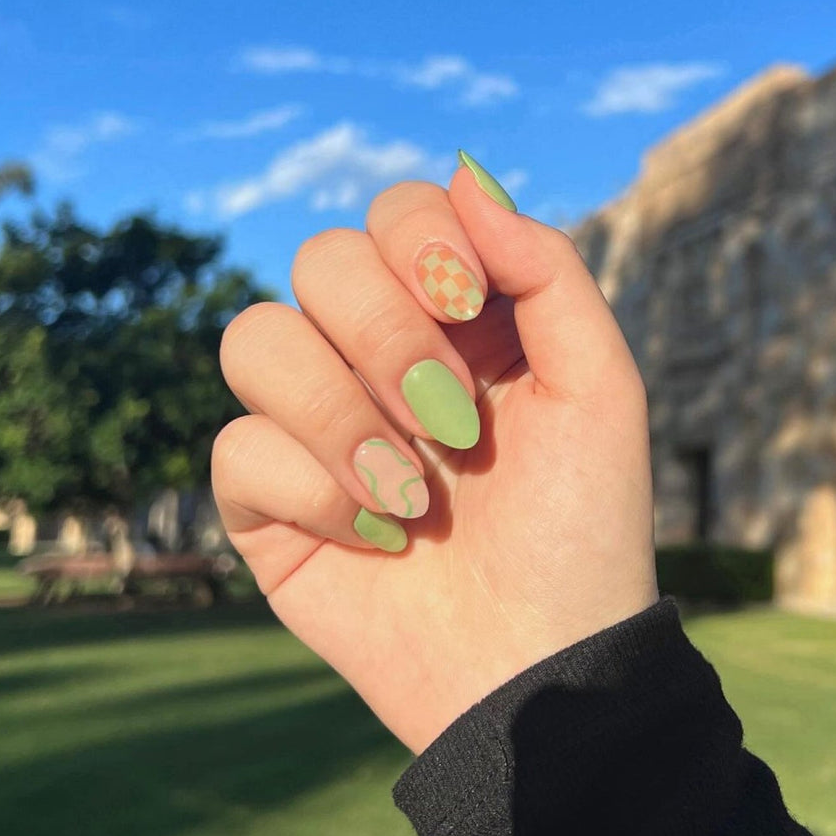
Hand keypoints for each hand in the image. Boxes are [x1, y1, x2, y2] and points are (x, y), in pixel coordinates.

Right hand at [213, 155, 657, 753]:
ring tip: (408, 492)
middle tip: (450, 418)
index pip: (394, 214)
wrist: (536, 662)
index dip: (418, 241)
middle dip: (386, 335)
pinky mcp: (266, 497)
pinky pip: (237, 446)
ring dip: (338, 414)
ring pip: (253, 339)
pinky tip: (373, 540)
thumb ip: (547, 271)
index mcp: (451, 324)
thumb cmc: (579, 527)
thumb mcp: (599, 388)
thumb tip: (467, 173)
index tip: (466, 302)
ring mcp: (313, 425)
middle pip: (319, 262)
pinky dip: (309, 490)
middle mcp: (373, 359)